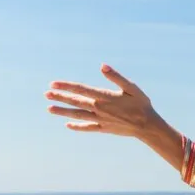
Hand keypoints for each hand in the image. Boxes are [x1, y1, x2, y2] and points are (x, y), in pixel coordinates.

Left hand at [45, 65, 163, 137]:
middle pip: (75, 102)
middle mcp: (99, 108)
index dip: (66, 86)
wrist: (147, 126)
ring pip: (77, 115)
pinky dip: (77, 126)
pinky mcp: (104, 128)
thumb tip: (102, 66)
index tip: (53, 84)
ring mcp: (100, 120)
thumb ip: (116, 77)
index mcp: (104, 96)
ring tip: (49, 109)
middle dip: (60, 98)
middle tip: (46, 95)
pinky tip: (68, 125)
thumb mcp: (132, 87)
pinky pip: (87, 127)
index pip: (80, 89)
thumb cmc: (141, 104)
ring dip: (63, 112)